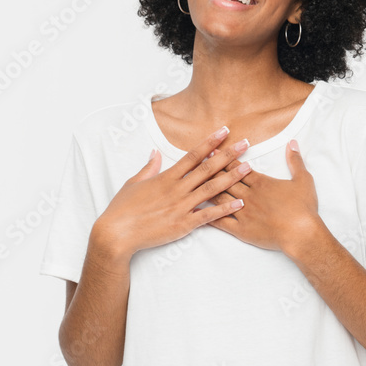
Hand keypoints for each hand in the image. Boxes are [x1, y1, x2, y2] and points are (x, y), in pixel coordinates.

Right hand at [92, 126, 252, 261]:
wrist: (116, 233)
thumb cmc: (122, 209)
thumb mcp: (133, 183)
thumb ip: (148, 168)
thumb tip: (154, 153)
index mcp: (166, 177)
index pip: (192, 155)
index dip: (210, 142)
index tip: (224, 131)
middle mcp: (177, 189)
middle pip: (207, 168)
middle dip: (227, 154)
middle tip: (245, 143)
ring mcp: (181, 207)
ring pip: (211, 189)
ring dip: (231, 177)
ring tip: (248, 167)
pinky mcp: (183, 224)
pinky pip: (208, 215)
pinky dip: (225, 209)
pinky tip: (240, 203)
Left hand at [200, 139, 321, 252]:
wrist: (301, 233)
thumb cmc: (304, 207)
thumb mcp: (303, 180)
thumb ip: (296, 161)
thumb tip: (293, 143)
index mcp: (261, 183)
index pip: (238, 168)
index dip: (225, 160)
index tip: (212, 152)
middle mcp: (249, 195)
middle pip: (225, 180)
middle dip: (211, 171)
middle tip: (197, 163)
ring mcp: (243, 213)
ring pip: (221, 198)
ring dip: (207, 189)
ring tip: (193, 183)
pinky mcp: (242, 230)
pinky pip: (222, 222)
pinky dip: (208, 216)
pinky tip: (197, 212)